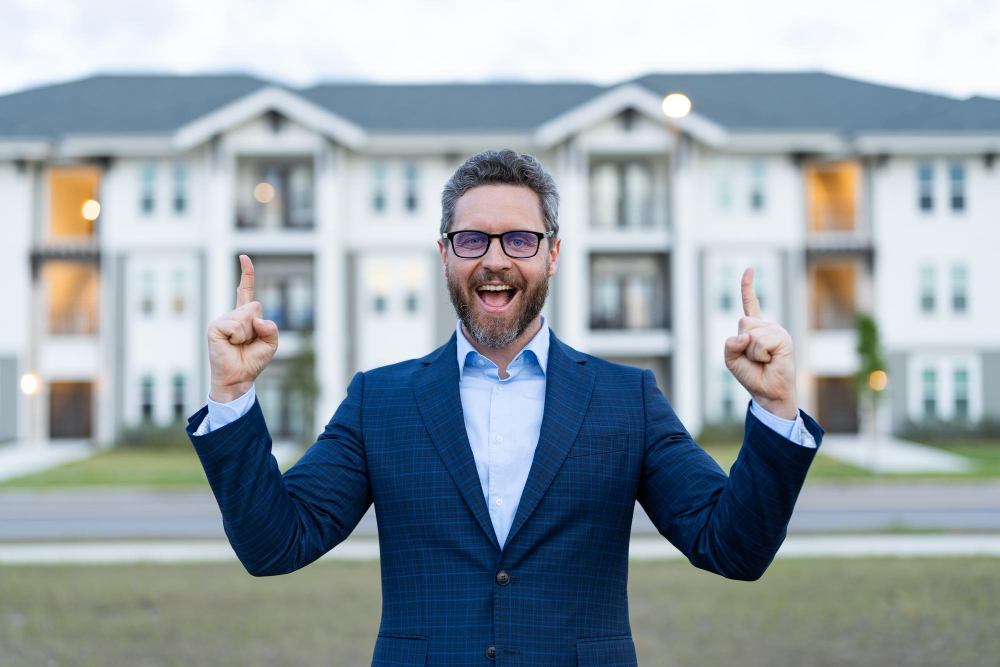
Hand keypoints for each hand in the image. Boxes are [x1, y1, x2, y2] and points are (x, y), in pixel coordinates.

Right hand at [207, 255, 278, 401]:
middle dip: (258, 327)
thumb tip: (256, 318)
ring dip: (248, 334)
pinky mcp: (215, 327)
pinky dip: (239, 337)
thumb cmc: (252, 360)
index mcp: (244, 316)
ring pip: (246, 316)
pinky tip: (231, 345)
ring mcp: (222, 319)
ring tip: (238, 345)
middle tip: (247, 342)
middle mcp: (232, 315)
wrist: (238, 378)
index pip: (245, 290)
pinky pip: (236, 325)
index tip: (244, 257)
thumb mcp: (271, 343)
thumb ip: (271, 327)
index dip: (246, 274)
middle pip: (255, 307)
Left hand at [723, 267, 797, 419]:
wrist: (767, 392)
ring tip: (763, 360)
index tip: (749, 269)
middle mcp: (767, 326)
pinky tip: (770, 360)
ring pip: (750, 335)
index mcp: (755, 328)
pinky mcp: (783, 339)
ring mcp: (777, 331)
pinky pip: (760, 343)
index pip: (750, 303)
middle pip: (743, 322)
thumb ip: (730, 344)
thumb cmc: (751, 375)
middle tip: (754, 358)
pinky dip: (760, 355)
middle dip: (742, 344)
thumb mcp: (731, 359)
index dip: (748, 287)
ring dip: (751, 353)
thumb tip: (744, 336)